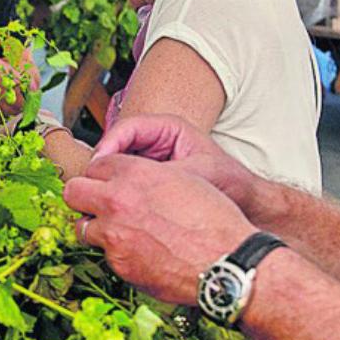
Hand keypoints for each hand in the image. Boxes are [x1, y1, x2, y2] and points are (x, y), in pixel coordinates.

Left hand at [63, 154, 252, 305]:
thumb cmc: (214, 221)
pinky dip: (117, 253)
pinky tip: (140, 252)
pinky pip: (104, 254)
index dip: (103, 174)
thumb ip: (146, 175)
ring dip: (96, 227)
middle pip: (73, 191)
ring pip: (82, 226)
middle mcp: (118, 201)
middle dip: (83, 196)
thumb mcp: (183, 179)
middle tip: (96, 204)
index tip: (107, 182)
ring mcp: (114, 235)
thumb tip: (127, 179)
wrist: (226, 262)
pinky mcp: (119, 264)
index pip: (96, 165)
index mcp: (135, 174)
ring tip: (118, 231)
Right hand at [95, 114, 278, 221]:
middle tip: (94, 187)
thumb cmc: (230, 182)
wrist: (245, 200)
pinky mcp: (150, 179)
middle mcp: (156, 141)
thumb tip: (136, 184)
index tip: (100, 166)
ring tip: (102, 201)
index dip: (109, 146)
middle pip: (117, 147)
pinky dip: (120, 194)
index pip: (128, 128)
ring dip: (109, 183)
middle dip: (104, 167)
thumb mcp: (199, 174)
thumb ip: (168, 176)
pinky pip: (127, 182)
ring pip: (118, 167)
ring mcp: (152, 160)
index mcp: (168, 128)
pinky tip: (117, 210)